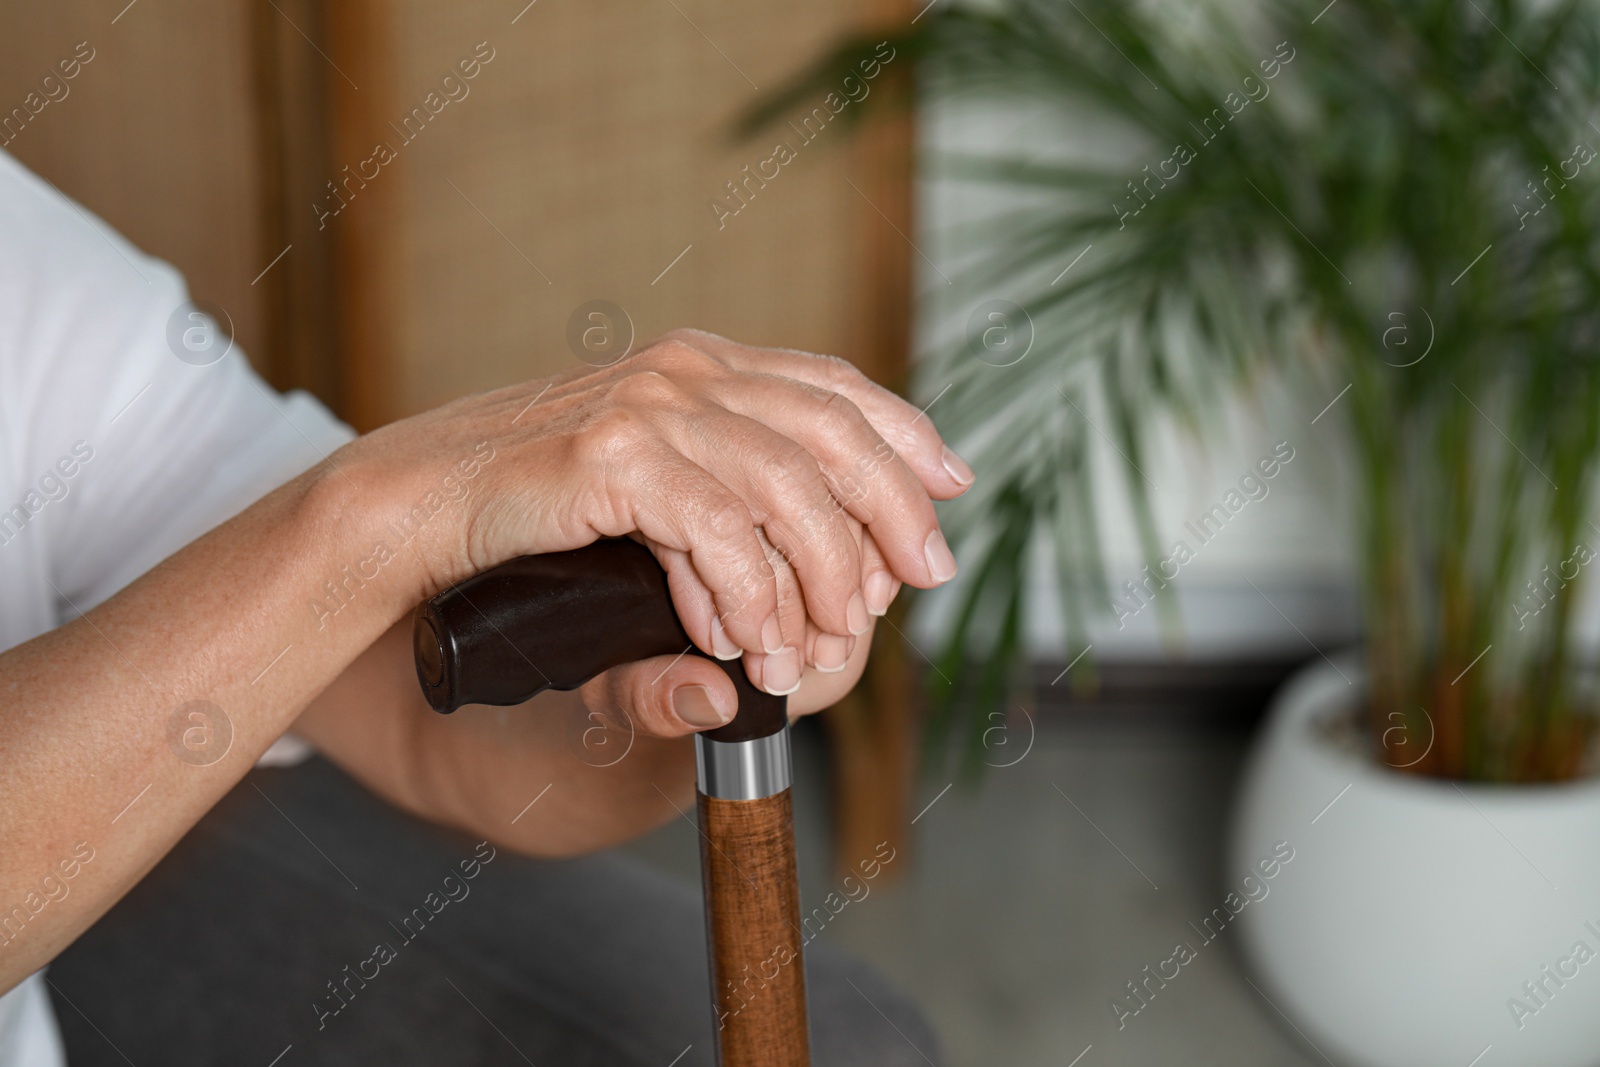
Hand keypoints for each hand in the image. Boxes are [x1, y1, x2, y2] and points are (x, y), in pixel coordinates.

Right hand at [356, 329, 972, 694]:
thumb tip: (841, 553)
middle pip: (832, 429)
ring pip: (784, 486)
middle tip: (920, 581)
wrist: (411, 509)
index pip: (834, 386)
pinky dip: (741, 594)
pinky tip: (740, 642)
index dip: (906, 435)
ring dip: (816, 579)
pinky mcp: (607, 452)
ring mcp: (646, 403)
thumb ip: (732, 504)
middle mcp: (683, 370)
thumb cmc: (530, 510)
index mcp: (699, 366)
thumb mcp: (649, 500)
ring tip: (813, 650)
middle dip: (892, 509)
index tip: (952, 490)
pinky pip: (713, 527)